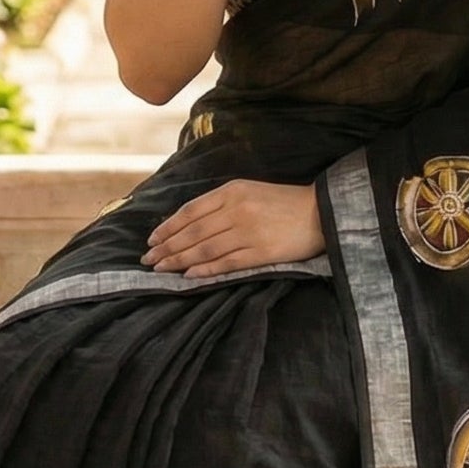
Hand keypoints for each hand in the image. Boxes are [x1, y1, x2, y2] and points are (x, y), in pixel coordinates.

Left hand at [142, 180, 323, 278]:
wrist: (320, 212)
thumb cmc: (282, 202)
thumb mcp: (249, 190)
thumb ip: (220, 203)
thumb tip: (187, 223)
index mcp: (232, 191)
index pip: (190, 211)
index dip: (168, 227)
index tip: (152, 240)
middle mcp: (237, 210)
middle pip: (192, 232)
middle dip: (167, 247)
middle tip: (149, 260)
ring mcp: (248, 232)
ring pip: (204, 249)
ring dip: (180, 261)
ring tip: (162, 270)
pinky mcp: (261, 252)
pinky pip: (226, 263)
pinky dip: (205, 271)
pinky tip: (189, 276)